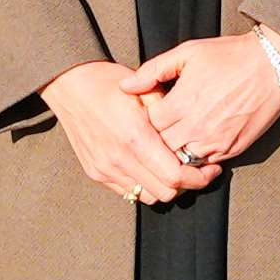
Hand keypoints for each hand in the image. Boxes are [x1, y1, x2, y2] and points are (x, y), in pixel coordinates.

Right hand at [41, 61, 204, 207]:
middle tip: (196, 170)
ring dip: (164, 187)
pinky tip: (150, 168)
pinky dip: (144, 184)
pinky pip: (128, 191)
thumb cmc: (109, 83)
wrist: (70, 85)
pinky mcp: (96, 172)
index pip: (175, 176)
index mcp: (135, 136)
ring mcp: (105, 168)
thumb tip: (194, 136)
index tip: (210, 170)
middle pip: (165, 192)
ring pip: (147, 196)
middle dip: (186, 185)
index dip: (198, 178)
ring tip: (172, 170)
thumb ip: (170, 116)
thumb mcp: (145, 90)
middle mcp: (119, 158)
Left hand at [132, 31, 279, 176]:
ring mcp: (216, 141)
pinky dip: (197, 157)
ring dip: (175, 152)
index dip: (145, 121)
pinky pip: (205, 164)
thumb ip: (153, 70)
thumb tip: (126, 86)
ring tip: (175, 139)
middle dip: (156, 140)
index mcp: (182, 102)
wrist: (272, 66)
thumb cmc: (229, 56)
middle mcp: (197, 127)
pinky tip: (195, 143)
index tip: (148, 113)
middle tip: (158, 130)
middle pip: (162, 147)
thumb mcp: (188, 53)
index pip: (148, 126)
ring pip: (182, 161)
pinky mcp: (232, 149)